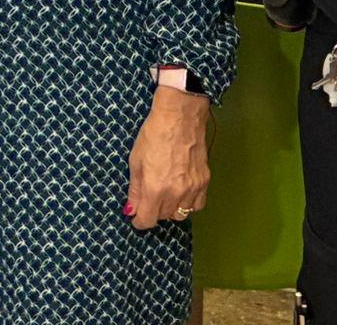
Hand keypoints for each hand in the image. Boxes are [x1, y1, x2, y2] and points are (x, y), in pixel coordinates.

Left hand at [126, 85, 210, 229]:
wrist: (180, 116)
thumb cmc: (153, 134)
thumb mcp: (135, 160)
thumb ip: (135, 189)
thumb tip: (132, 210)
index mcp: (155, 188)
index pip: (147, 220)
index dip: (139, 220)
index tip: (136, 215)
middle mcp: (176, 193)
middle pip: (163, 217)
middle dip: (153, 211)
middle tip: (148, 197)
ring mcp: (193, 188)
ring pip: (181, 214)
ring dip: (170, 209)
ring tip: (164, 194)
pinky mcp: (205, 181)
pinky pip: (197, 205)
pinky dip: (188, 204)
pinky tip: (181, 193)